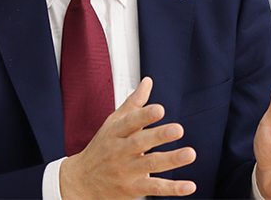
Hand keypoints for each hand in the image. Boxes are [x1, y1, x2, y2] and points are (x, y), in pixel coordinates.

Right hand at [59, 77, 196, 199]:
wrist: (80, 181)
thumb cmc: (101, 148)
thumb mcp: (112, 123)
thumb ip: (133, 103)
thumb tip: (148, 81)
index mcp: (116, 132)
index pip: (130, 122)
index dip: (144, 115)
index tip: (159, 109)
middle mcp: (120, 151)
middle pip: (140, 142)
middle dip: (159, 135)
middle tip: (178, 129)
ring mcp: (126, 170)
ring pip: (150, 164)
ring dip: (171, 160)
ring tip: (189, 153)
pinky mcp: (133, 189)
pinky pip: (154, 188)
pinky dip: (172, 188)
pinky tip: (189, 186)